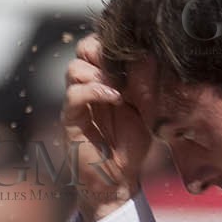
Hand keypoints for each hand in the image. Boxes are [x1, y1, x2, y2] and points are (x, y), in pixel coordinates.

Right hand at [62, 35, 150, 221]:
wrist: (119, 179)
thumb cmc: (132, 145)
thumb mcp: (146, 108)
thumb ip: (144, 83)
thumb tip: (150, 53)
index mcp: (104, 78)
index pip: (98, 44)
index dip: (111, 42)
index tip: (133, 50)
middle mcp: (88, 86)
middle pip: (83, 48)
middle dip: (101, 50)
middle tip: (122, 65)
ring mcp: (77, 102)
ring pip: (74, 68)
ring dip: (98, 72)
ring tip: (120, 88)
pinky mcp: (71, 120)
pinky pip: (74, 95)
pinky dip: (94, 90)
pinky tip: (115, 98)